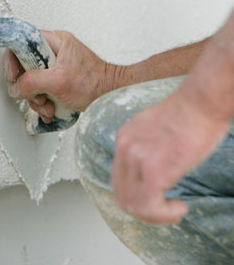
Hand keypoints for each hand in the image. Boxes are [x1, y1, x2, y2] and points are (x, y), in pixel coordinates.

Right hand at [3, 30, 116, 122]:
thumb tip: (16, 87)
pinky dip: (43, 103)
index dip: (13, 60)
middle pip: (25, 66)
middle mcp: (53, 51)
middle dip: (28, 87)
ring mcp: (56, 67)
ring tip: (47, 106)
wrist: (112, 97)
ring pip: (32, 81)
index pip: (22, 42)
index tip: (13, 77)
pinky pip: (41, 90)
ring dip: (36, 99)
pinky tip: (51, 110)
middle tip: (36, 96)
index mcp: (55, 41)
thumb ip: (33, 82)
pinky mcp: (58, 81)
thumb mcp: (59, 82)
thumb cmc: (95, 83)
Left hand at [111, 87, 230, 223]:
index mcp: (124, 138)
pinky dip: (163, 215)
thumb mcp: (155, 128)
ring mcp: (136, 158)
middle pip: (121, 195)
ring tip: (175, 209)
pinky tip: (180, 207)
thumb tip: (153, 167)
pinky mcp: (153, 170)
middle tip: (166, 210)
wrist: (201, 102)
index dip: (136, 196)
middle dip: (144, 210)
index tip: (158, 198)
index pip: (118, 180)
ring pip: (133, 205)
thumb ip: (147, 146)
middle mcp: (124, 147)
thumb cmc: (189, 113)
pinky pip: (148, 206)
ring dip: (155, 216)